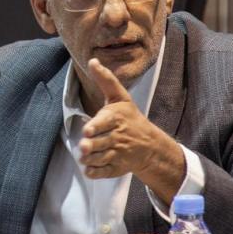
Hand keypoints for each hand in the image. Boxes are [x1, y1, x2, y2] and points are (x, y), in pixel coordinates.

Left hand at [78, 59, 184, 200]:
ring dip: (90, 159)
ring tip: (84, 156)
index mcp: (117, 119)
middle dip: (91, 146)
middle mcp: (118, 137)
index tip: (87, 131)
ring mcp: (118, 154)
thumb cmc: (130, 118)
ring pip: (100, 158)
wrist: (149, 145)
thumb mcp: (120, 98)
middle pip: (100, 143)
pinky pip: (103, 172)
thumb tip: (92, 61)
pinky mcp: (116, 167)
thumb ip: (106, 81)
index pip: (105, 123)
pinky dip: (95, 172)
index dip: (95, 127)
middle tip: (83, 147)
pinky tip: (89, 168)